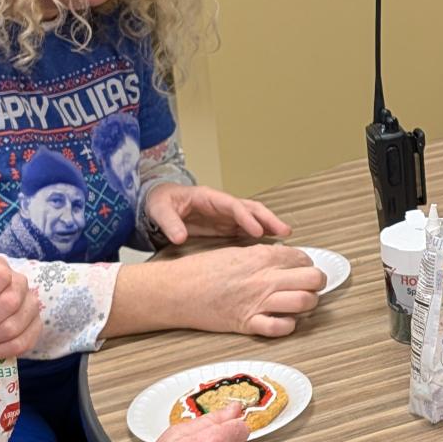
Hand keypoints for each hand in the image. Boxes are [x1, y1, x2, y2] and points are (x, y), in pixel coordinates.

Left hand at [144, 182, 290, 244]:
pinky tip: (269, 244)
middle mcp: (220, 205)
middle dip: (268, 218)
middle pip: (250, 208)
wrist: (158, 204)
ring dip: (268, 225)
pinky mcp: (223, 226)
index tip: (257, 231)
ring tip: (284, 236)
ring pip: (252, 217)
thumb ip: (169, 223)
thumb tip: (180, 237)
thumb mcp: (159, 210)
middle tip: (283, 231)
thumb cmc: (160, 202)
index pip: (233, 205)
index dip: (246, 217)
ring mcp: (224, 215)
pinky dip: (259, 234)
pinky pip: (245, 228)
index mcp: (208, 197)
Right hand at [169, 243, 325, 336]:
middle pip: (313, 279)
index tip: (303, 268)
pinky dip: (288, 325)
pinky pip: (282, 327)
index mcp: (262, 256)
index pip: (303, 258)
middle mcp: (265, 277)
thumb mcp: (236, 251)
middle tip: (310, 286)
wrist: (177, 291)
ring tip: (301, 303)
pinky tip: (284, 320)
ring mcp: (259, 301)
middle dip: (317, 283)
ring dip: (308, 304)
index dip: (307, 263)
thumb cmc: (201, 271)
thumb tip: (282, 259)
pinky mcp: (249, 323)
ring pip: (305, 302)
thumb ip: (262, 255)